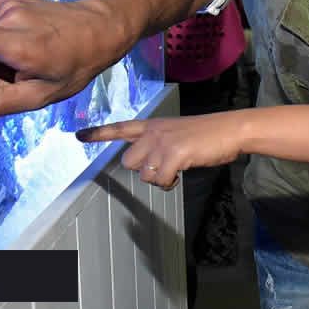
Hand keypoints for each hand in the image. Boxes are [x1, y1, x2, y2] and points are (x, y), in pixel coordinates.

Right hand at [0, 0, 131, 116]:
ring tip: (28, 61)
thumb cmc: (73, 66)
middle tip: (15, 79)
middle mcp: (7, 19)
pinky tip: (29, 47)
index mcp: (17, 45)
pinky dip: (2, 45)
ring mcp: (7, 6)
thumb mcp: (43, 97)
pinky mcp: (8, 0)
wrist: (100, 27)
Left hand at [75, 112, 246, 189]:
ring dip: (160, 178)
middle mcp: (153, 132)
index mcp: (154, 125)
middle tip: (166, 168)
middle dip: (145, 170)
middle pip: (128, 161)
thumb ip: (160, 144)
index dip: (98, 133)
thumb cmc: (209, 134)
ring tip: (177, 170)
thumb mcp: (178, 134)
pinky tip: (182, 174)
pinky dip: (170, 183)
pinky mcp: (173, 154)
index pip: (121, 128)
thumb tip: (152, 167)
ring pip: (144, 174)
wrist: (230, 130)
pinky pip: (160, 180)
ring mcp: (162, 143)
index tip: (78, 136)